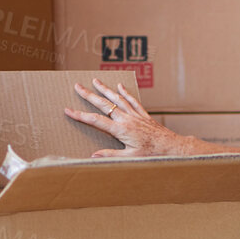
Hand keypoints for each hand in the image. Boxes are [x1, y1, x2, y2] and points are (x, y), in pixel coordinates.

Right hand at [64, 78, 179, 157]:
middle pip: (104, 104)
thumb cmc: (151, 153)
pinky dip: (125, 92)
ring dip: (105, 89)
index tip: (68, 110)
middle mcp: (126, 119)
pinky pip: (133, 101)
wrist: (170, 146)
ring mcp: (135, 115)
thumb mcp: (129, 158)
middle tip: (77, 86)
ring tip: (95, 80)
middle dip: (89, 95)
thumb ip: (110, 155)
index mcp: (120, 130)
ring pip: (117, 98)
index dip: (80, 115)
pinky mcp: (143, 115)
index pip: (96, 120)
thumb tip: (93, 155)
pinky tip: (120, 85)